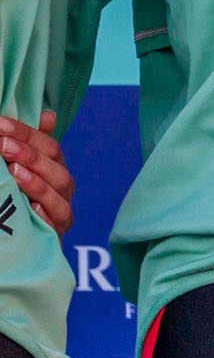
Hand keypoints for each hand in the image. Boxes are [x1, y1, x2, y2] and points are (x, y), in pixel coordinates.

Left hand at [0, 113, 72, 235]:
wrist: (22, 242)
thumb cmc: (23, 201)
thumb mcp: (25, 170)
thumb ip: (35, 145)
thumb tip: (48, 115)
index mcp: (57, 168)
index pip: (48, 144)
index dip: (26, 133)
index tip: (1, 124)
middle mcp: (63, 187)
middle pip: (55, 165)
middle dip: (29, 153)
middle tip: (3, 144)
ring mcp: (62, 209)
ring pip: (57, 190)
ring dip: (35, 179)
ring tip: (14, 170)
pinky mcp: (57, 232)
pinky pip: (57, 219)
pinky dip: (46, 211)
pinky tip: (32, 205)